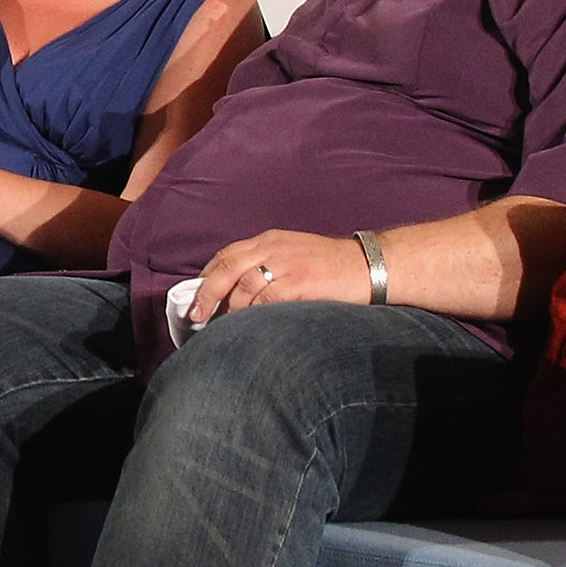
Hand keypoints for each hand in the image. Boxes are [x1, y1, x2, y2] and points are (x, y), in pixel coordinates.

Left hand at [190, 230, 370, 320]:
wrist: (370, 265)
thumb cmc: (333, 266)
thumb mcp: (294, 254)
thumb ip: (267, 264)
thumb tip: (238, 290)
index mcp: (269, 240)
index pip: (227, 255)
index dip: (207, 276)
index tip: (196, 295)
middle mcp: (273, 247)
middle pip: (226, 268)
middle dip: (206, 293)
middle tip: (196, 314)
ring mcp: (285, 263)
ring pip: (242, 286)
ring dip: (229, 309)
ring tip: (223, 327)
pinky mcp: (299, 282)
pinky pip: (264, 300)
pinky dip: (251, 314)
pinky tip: (248, 326)